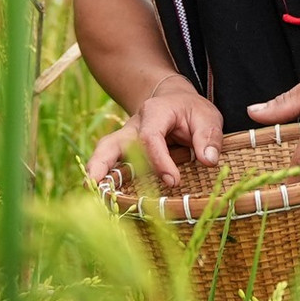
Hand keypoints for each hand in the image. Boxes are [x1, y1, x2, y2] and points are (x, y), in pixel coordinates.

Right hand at [85, 79, 222, 188]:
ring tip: (90, 194)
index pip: (150, 138)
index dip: (159, 161)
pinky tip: (103, 197)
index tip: (174, 181)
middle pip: (111, 143)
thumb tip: (209, 161)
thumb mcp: (207, 117)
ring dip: (96, 173)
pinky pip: (110, 164)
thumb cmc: (191, 111)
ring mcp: (125, 139)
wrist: (175, 102)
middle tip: (93, 184)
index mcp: (154, 112)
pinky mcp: (124, 152)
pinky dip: (106, 179)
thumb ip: (209, 137)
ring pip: (104, 153)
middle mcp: (133, 126)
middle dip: (101, 163)